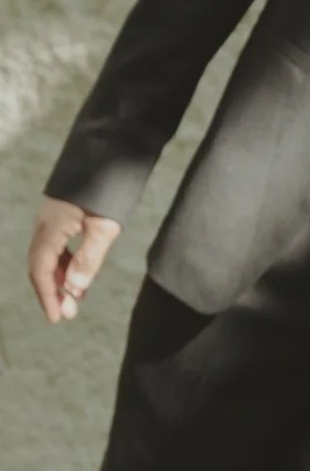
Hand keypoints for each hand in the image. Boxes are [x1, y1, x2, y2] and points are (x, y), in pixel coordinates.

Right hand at [28, 198, 121, 322]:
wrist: (108, 153)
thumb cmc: (108, 189)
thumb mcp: (104, 227)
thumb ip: (89, 257)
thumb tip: (75, 289)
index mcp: (51, 228)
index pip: (42, 270)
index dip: (48, 296)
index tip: (57, 318)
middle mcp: (45, 224)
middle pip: (40, 265)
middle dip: (52, 291)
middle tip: (67, 314)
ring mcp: (52, 218)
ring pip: (48, 255)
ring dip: (60, 278)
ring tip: (75, 299)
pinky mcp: (62, 214)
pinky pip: (57, 245)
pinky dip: (66, 263)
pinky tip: (78, 274)